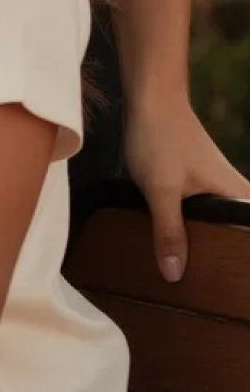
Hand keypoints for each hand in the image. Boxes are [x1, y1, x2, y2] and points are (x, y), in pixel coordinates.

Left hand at [123, 87, 249, 283]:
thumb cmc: (161, 138)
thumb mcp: (162, 190)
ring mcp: (217, 188)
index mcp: (240, 198)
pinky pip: (203, 215)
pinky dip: (194, 230)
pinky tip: (180, 246)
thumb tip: (175, 274)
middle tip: (221, 293)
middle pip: (237, 237)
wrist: (150, 98)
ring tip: (196, 277)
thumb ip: (169, 232)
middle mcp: (236, 194)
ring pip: (218, 226)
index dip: (245, 261)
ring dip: (207, 246)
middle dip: (229, 260)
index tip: (240, 287)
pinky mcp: (197, 183)